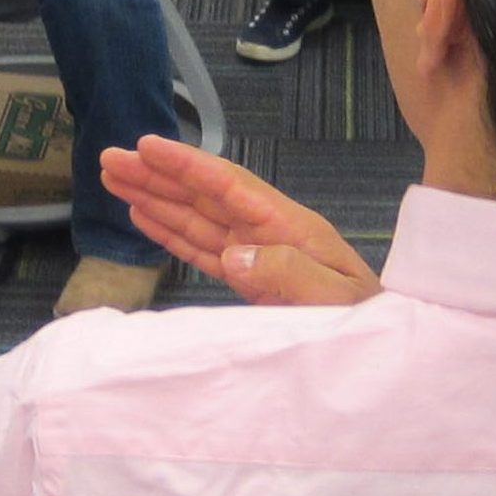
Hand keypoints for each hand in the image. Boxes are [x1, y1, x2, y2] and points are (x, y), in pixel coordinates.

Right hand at [101, 134, 379, 305]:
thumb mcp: (337, 300)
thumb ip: (290, 275)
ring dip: (156, 198)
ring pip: (197, 219)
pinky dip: (172, 231)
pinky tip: (145, 217)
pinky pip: (203, 249)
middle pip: (204, 196)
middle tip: (110, 158)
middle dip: (158, 176)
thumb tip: (235, 254)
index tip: (147, 145)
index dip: (187, 165)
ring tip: (115, 179)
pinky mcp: (250, 279)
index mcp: (290, 228)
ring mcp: (258, 254)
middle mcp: (269, 233)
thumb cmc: (366, 323)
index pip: (230, 186)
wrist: (385, 350)